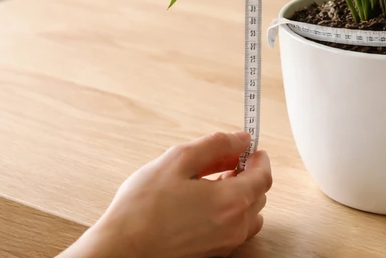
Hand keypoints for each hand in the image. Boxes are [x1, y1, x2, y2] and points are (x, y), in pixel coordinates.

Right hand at [63, 131, 271, 257]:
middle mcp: (234, 226)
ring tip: (212, 184)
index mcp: (231, 201)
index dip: (259, 158)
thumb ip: (216, 145)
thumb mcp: (178, 160)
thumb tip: (241, 139)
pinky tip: (203, 204)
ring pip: (249, 215)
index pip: (264, 176)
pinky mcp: (212, 254)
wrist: (121, 250)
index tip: (249, 148)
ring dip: (241, 196)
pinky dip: (230, 214)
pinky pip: (235, 230)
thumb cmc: (142, 208)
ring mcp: (224, 244)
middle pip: (259, 195)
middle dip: (248, 174)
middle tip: (226, 161)